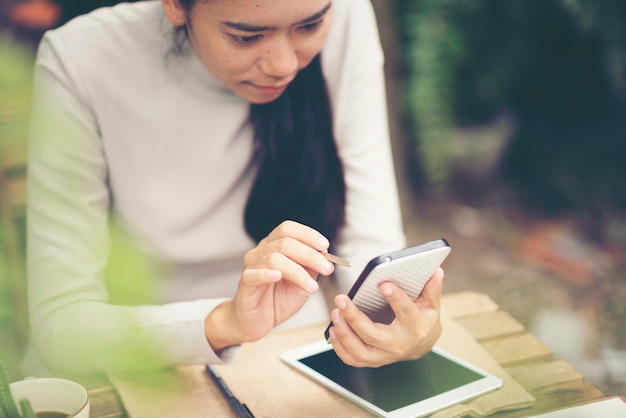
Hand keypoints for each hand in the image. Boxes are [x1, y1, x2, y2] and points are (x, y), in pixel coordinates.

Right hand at [205, 221, 334, 349]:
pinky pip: (254, 274)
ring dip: (297, 271)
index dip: (307, 235)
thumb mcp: (302, 283)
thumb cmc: (277, 300)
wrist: (259, 322)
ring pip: (273, 258)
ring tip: (311, 287)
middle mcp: (261, 252)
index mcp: (274, 247)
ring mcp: (251, 267)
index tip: (325, 246)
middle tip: (326, 268)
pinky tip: (278, 276)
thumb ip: (311, 268)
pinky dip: (267, 274)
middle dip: (310, 255)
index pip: (288, 230)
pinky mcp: (245, 283)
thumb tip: (325, 255)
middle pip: (284, 243)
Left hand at [328, 268, 443, 366]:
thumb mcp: (431, 303)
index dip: (395, 298)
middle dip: (354, 318)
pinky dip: (340, 348)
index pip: (406, 312)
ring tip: (335, 313)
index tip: (382, 283)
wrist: (421, 344)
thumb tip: (435, 270)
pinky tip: (333, 330)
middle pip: (373, 335)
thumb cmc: (423, 319)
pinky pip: (353, 360)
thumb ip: (431, 288)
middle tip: (341, 299)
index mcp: (416, 327)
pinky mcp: (373, 361)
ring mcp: (385, 356)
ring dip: (344, 333)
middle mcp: (400, 344)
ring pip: (360, 351)